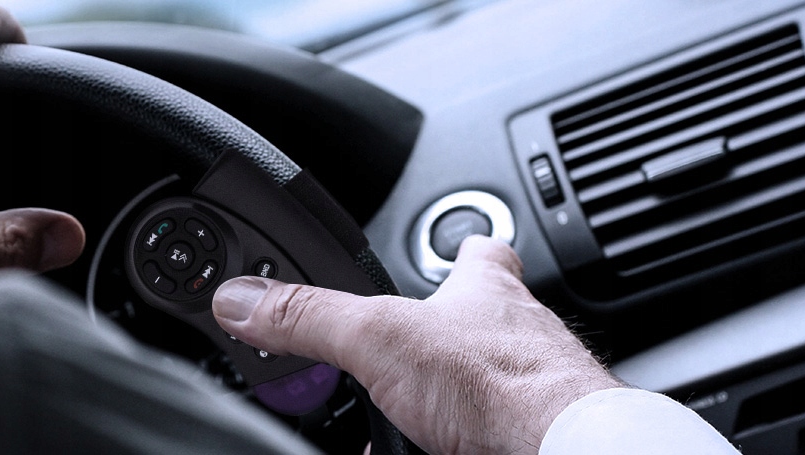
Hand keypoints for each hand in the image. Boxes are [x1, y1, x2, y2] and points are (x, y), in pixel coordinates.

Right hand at [212, 235, 624, 454]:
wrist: (561, 450)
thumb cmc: (505, 385)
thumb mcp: (380, 338)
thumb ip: (309, 316)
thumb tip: (242, 298)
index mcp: (483, 290)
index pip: (474, 250)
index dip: (456, 248)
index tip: (444, 251)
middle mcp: (514, 335)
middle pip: (470, 321)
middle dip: (427, 339)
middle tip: (388, 361)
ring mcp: (529, 387)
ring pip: (479, 383)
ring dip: (441, 397)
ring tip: (402, 420)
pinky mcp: (527, 431)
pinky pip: (487, 428)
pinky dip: (458, 437)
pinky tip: (436, 448)